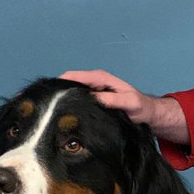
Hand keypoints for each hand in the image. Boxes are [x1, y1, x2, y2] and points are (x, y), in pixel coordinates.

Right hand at [60, 69, 189, 145]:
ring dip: (62, 101)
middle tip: (45, 107)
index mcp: (100, 78)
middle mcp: (94, 82)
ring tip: (50, 114)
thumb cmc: (141, 107)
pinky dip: (70, 106)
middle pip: (68, 83)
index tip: (49, 94)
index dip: (59, 83)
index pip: (74, 76)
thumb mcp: (130, 103)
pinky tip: (64, 117)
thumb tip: (94, 98)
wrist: (148, 114)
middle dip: (57, 93)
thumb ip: (113, 100)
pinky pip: (77, 101)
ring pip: (71, 93)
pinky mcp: (93, 101)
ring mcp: (92, 91)